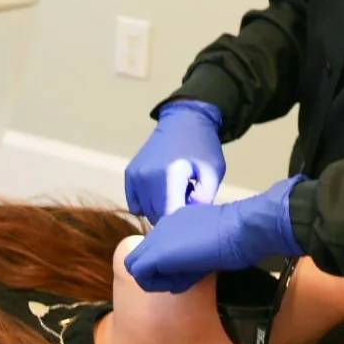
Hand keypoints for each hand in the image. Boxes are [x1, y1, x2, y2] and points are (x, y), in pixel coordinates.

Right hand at [125, 101, 226, 224]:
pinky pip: (135, 204)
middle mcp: (147, 176)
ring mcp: (135, 175)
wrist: (184, 121)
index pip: (170, 217)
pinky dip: (148, 204)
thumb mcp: (213, 173)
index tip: (194, 216)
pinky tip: (162, 192)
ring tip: (176, 193)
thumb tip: (187, 220)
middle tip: (188, 200)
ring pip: (146, 212)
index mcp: (170, 175)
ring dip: (161, 209)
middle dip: (173, 216)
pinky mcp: (129, 174)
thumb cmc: (203, 147)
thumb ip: (203, 200)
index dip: (184, 222)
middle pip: (157, 216)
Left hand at [125, 176, 304, 293]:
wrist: (241, 230)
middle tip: (182, 278)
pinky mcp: (156, 254)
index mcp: (176, 222)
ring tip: (184, 279)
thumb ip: (193, 252)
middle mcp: (162, 226)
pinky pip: (140, 275)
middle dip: (157, 273)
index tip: (190, 269)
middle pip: (143, 256)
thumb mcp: (210, 243)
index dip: (168, 264)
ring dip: (157, 279)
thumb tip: (187, 270)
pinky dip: (156, 284)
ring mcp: (157, 238)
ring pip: (137, 266)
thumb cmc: (237, 237)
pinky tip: (181, 280)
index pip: (158, 248)